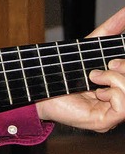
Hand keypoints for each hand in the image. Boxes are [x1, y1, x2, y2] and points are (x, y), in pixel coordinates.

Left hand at [36, 6, 124, 131]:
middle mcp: (119, 102)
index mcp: (118, 86)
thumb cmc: (63, 68)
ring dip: (116, 80)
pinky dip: (113, 93)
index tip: (114, 59)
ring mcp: (113, 114)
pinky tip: (97, 91)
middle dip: (124, 70)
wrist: (38, 84)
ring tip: (96, 77)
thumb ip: (110, 30)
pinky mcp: (104, 122)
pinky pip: (124, 108)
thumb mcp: (90, 47)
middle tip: (108, 65)